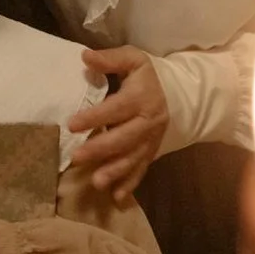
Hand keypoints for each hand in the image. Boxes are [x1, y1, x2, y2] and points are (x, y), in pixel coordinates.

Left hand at [69, 47, 168, 203]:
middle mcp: (148, 121)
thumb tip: (85, 57)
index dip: (94, 117)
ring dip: (115, 171)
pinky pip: (142, 169)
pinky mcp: (152, 151)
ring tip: (96, 183)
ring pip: (133, 158)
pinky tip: (117, 197)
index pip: (116, 109)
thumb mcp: (134, 59)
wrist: (182, 93)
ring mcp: (151, 139)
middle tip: (77, 157)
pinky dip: (131, 183)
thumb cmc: (149, 75)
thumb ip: (110, 59)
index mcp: (142, 97)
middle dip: (101, 149)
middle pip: (124, 138)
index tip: (72, 124)